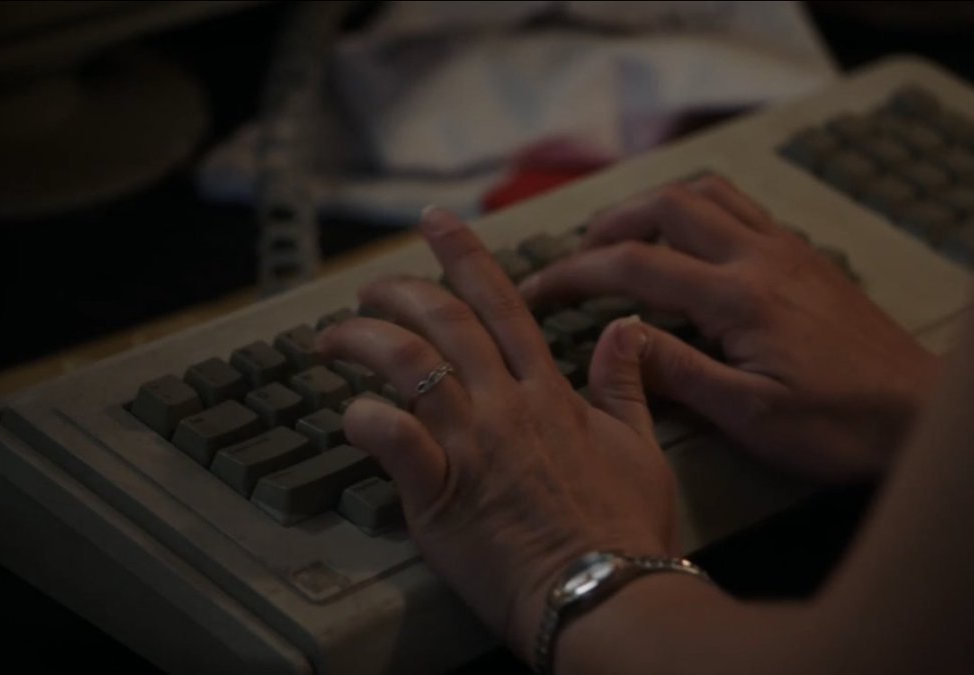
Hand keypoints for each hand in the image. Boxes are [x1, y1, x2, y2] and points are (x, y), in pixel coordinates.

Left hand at [317, 208, 676, 662]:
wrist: (603, 590)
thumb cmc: (624, 528)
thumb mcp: (640, 446)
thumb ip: (624, 383)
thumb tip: (625, 330)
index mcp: (548, 391)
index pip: (501, 303)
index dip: (465, 256)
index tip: (436, 223)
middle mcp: (505, 405)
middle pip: (444, 322)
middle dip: (398, 291)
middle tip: (369, 288)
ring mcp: (471, 445)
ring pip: (408, 365)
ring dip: (363, 341)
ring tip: (333, 339)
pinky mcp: (440, 492)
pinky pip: (390, 439)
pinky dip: (363, 419)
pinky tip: (347, 415)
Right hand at [520, 175, 939, 481]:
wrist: (922, 415)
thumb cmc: (840, 426)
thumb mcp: (749, 414)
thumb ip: (677, 371)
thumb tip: (616, 337)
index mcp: (737, 296)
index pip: (634, 264)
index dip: (574, 273)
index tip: (537, 289)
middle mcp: (760, 256)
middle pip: (666, 206)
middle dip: (610, 224)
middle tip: (577, 259)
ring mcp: (787, 250)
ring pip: (708, 194)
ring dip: (656, 206)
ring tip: (626, 239)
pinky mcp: (806, 258)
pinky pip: (742, 208)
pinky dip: (700, 211)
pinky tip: (692, 247)